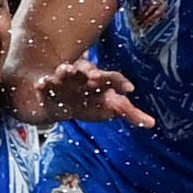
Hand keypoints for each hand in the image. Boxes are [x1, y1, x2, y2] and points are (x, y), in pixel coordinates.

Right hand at [25, 58, 154, 126]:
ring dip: (66, 70)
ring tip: (66, 69)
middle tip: (95, 75)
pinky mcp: (47, 86)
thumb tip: (152, 123)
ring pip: (65, 72)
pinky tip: (40, 84)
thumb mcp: (111, 105)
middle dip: (92, 72)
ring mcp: (64, 79)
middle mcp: (83, 76)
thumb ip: (130, 113)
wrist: (62, 98)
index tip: (131, 89)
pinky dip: (42, 84)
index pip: (113, 79)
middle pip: (89, 71)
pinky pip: (44, 84)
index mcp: (101, 81)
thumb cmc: (92, 100)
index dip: (121, 83)